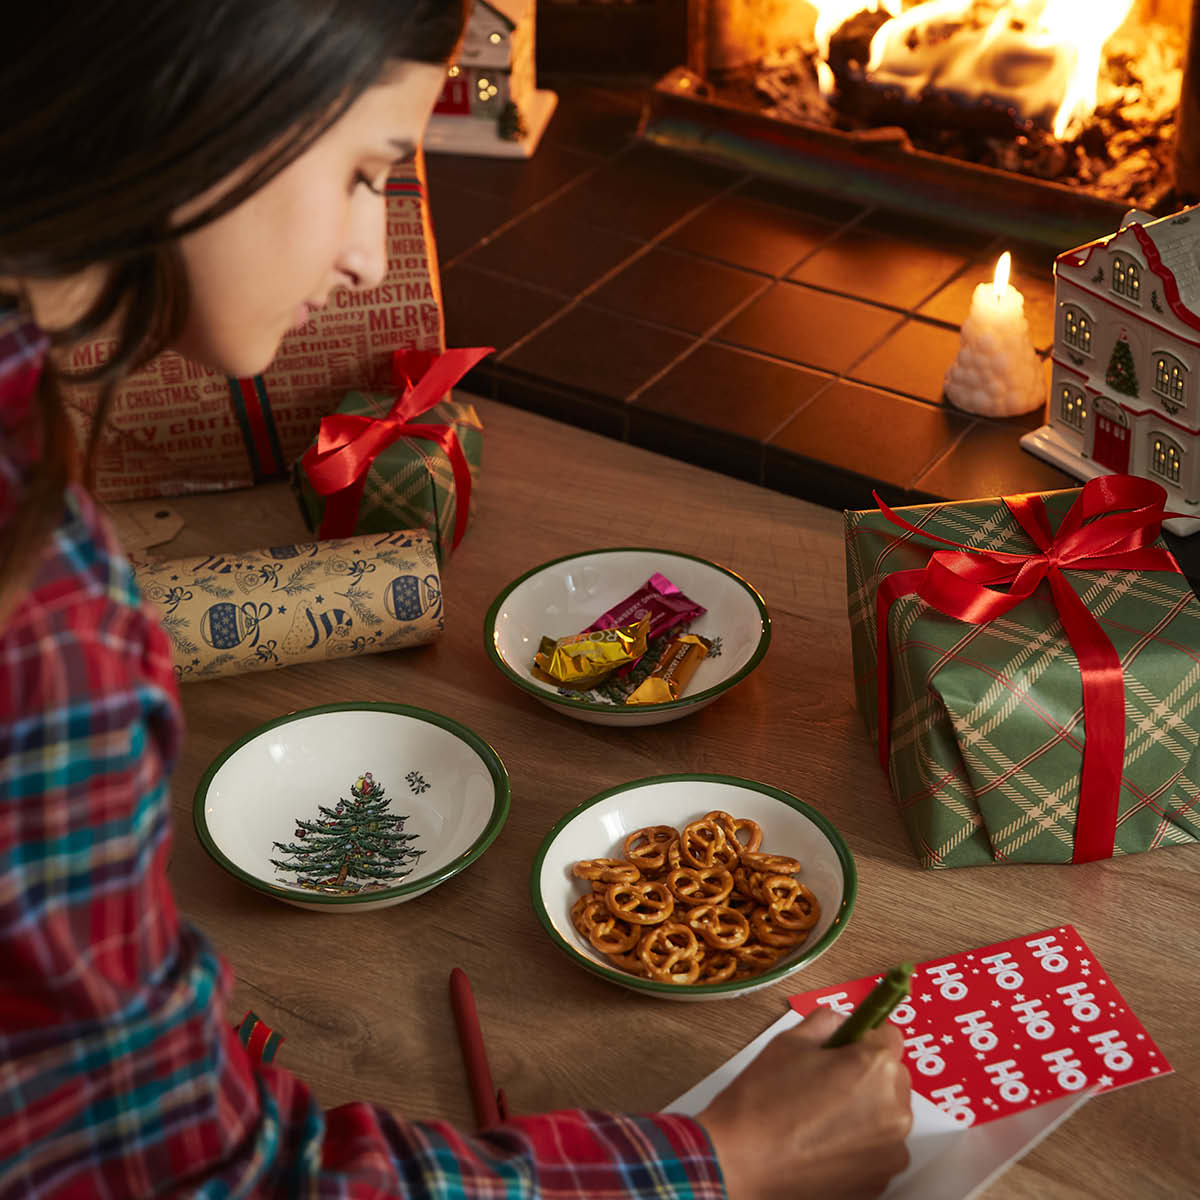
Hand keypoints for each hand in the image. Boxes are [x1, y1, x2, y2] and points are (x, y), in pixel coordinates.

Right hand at [696, 1008, 911, 1199]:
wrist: (740, 1159)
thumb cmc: (762, 1099)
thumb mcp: (790, 1041)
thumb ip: (828, 1022)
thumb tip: (845, 1025)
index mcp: (875, 1067)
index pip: (889, 1036)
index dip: (863, 1038)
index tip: (846, 1047)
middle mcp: (895, 1110)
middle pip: (893, 1077)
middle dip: (867, 1075)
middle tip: (826, 1083)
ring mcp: (890, 1152)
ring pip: (887, 1115)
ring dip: (866, 1111)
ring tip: (821, 1117)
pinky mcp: (879, 1182)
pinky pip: (878, 1149)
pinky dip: (859, 1144)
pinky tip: (823, 1143)